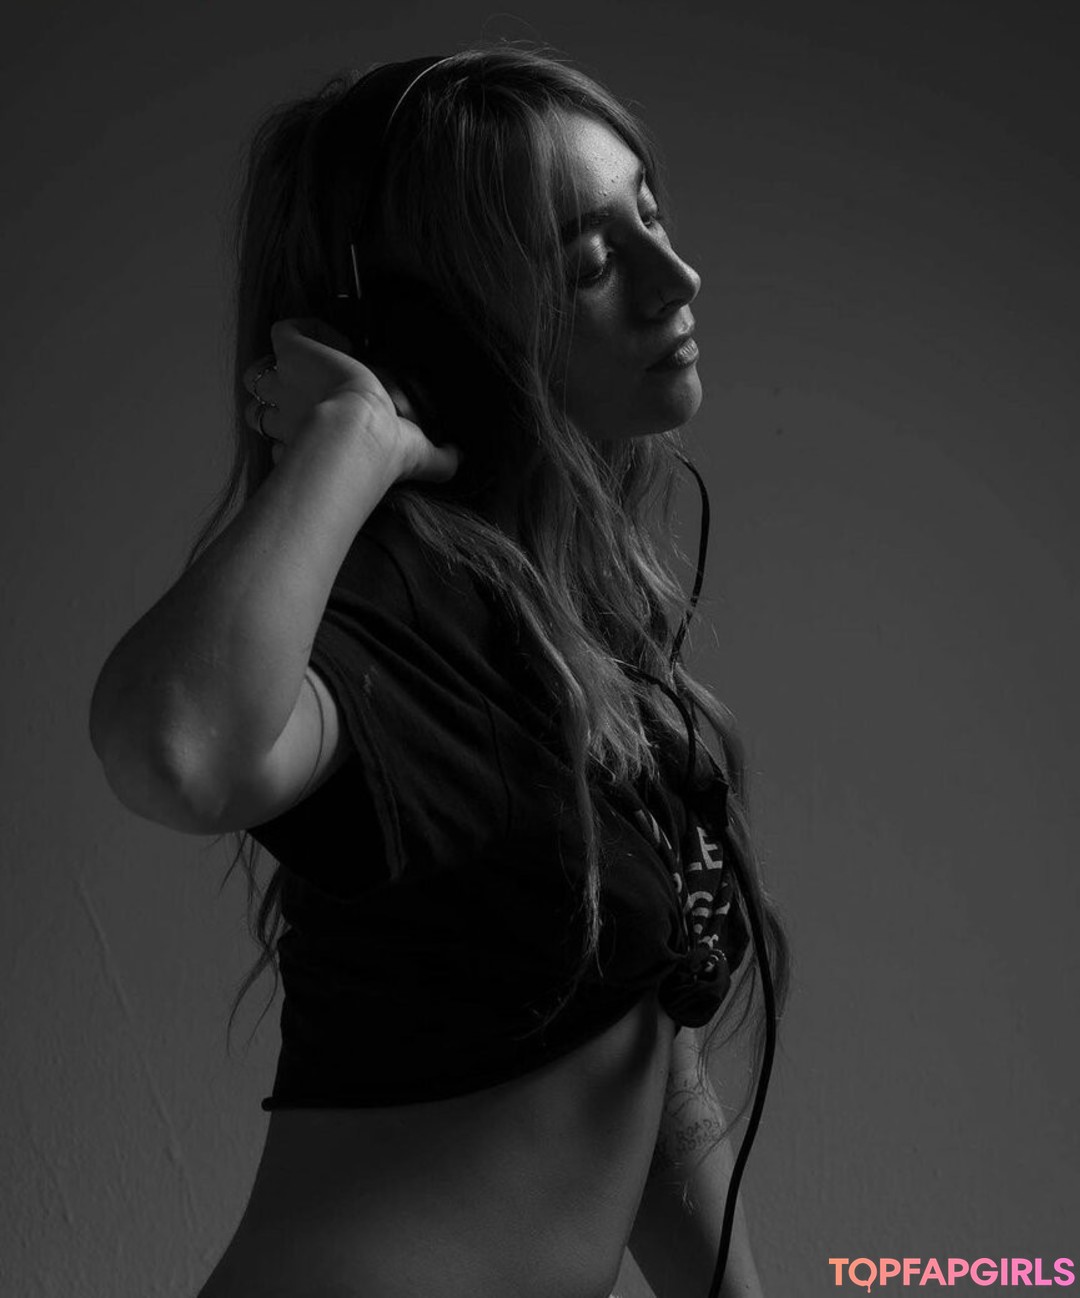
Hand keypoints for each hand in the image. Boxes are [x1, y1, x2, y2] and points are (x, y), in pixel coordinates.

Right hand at [242, 318, 461, 483]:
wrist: (361, 431)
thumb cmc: (381, 452)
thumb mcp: (418, 458)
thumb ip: (441, 461)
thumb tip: (460, 458)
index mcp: (308, 442)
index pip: (286, 438)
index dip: (302, 433)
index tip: (334, 424)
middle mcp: (286, 415)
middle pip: (262, 407)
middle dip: (285, 401)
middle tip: (323, 392)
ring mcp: (284, 384)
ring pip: (260, 374)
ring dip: (285, 366)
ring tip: (324, 364)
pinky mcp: (290, 352)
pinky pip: (283, 331)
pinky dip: (306, 327)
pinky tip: (336, 339)